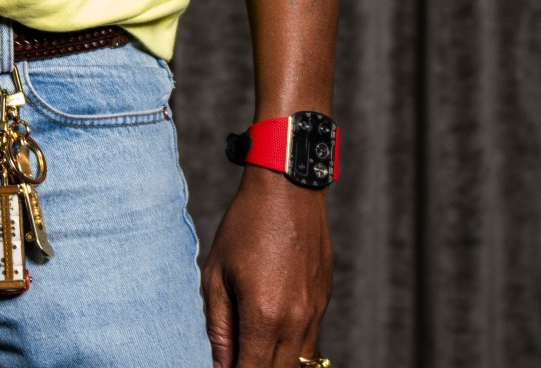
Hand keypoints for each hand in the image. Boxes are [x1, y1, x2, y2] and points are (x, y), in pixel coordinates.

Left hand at [202, 169, 333, 367]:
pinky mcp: (324, 301)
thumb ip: (219, 327)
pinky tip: (270, 334)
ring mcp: (315, 312)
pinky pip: (310, 340)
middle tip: (236, 359)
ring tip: (251, 349)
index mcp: (265, 315)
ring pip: (300, 362)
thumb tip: (221, 366)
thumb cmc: (245, 227)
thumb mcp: (216, 276)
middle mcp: (296, 320)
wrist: (288, 190)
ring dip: (275, 363)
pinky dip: (291, 346)